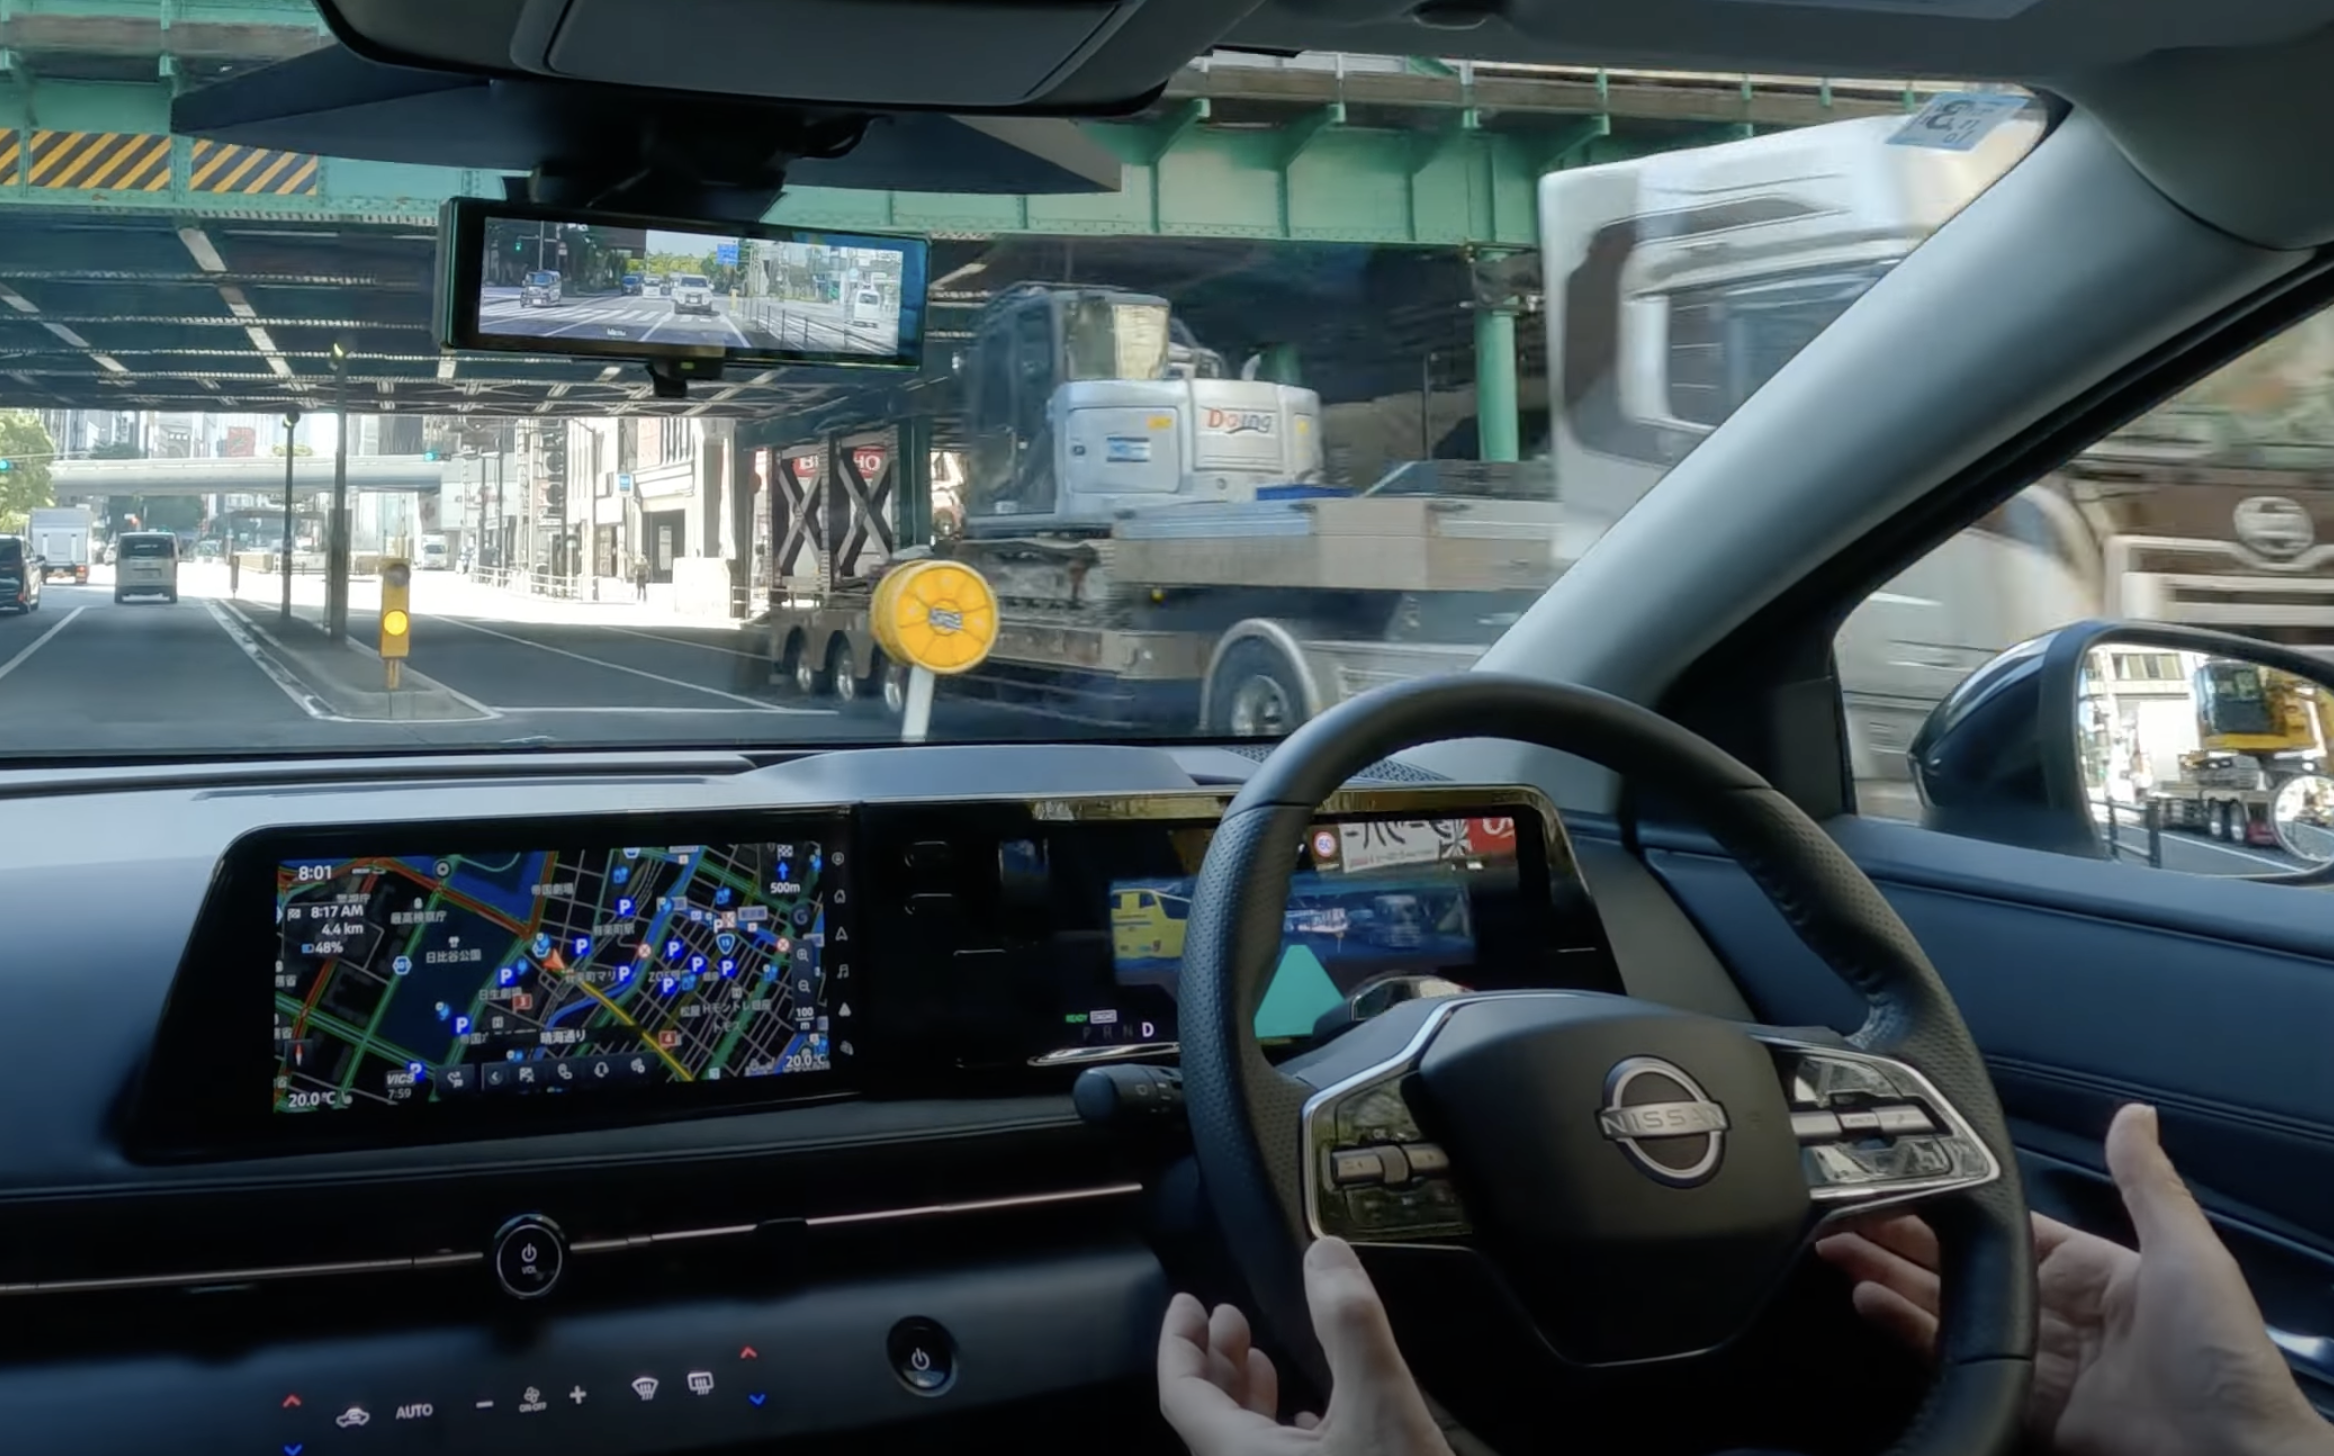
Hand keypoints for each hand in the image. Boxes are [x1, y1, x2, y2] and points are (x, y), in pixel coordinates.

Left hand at [1158, 1236, 1452, 1455]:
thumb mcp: (1384, 1410)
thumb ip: (1351, 1327)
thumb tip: (1323, 1251)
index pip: (1181, 1396)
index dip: (1178, 1343)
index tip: (1189, 1300)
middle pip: (1208, 1421)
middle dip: (1217, 1362)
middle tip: (1228, 1314)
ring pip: (1243, 1450)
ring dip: (1250, 1400)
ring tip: (1262, 1357)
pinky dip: (1283, 1439)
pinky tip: (1316, 1424)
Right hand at [1817, 1103, 2331, 1455]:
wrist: (2233, 1452)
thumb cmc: (2221, 1349)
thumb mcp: (2188, 1251)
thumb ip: (2146, 1182)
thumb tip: (2133, 1111)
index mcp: (2094, 1269)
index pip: (2004, 1227)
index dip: (1950, 1203)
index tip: (1898, 1177)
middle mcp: (2059, 1312)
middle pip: (1961, 1267)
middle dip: (1901, 1238)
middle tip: (1840, 1212)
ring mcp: (2038, 1360)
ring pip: (1946, 1311)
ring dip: (1888, 1279)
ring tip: (1835, 1250)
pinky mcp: (2025, 1405)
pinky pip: (1956, 1363)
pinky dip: (1908, 1333)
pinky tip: (1869, 1304)